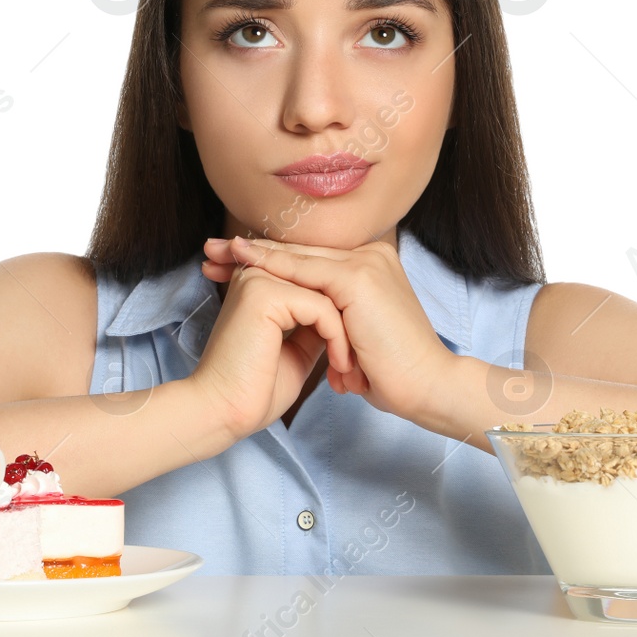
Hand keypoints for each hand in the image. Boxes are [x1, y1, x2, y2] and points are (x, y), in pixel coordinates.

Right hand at [187, 251, 352, 441]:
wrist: (224, 413)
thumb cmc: (256, 390)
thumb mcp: (297, 351)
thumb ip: (315, 326)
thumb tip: (342, 317)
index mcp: (260, 283)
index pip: (317, 286)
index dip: (341, 319)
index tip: (350, 358)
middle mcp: (257, 273)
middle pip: (325, 286)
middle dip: (347, 327)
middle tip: (353, 366)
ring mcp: (259, 280)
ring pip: (328, 296)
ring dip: (345, 336)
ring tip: (346, 370)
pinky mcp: (264, 294)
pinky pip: (322, 308)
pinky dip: (337, 339)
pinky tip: (338, 367)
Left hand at [201, 235, 455, 420]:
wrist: (425, 387)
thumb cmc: (390, 372)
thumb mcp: (355, 338)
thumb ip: (334, 320)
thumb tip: (307, 329)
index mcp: (370, 267)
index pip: (309, 260)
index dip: (269, 260)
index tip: (228, 263)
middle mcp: (371, 256)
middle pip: (300, 253)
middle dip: (252, 252)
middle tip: (211, 249)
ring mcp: (367, 263)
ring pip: (299, 257)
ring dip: (254, 254)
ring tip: (217, 252)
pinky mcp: (360, 278)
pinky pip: (306, 270)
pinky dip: (272, 265)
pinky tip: (244, 260)